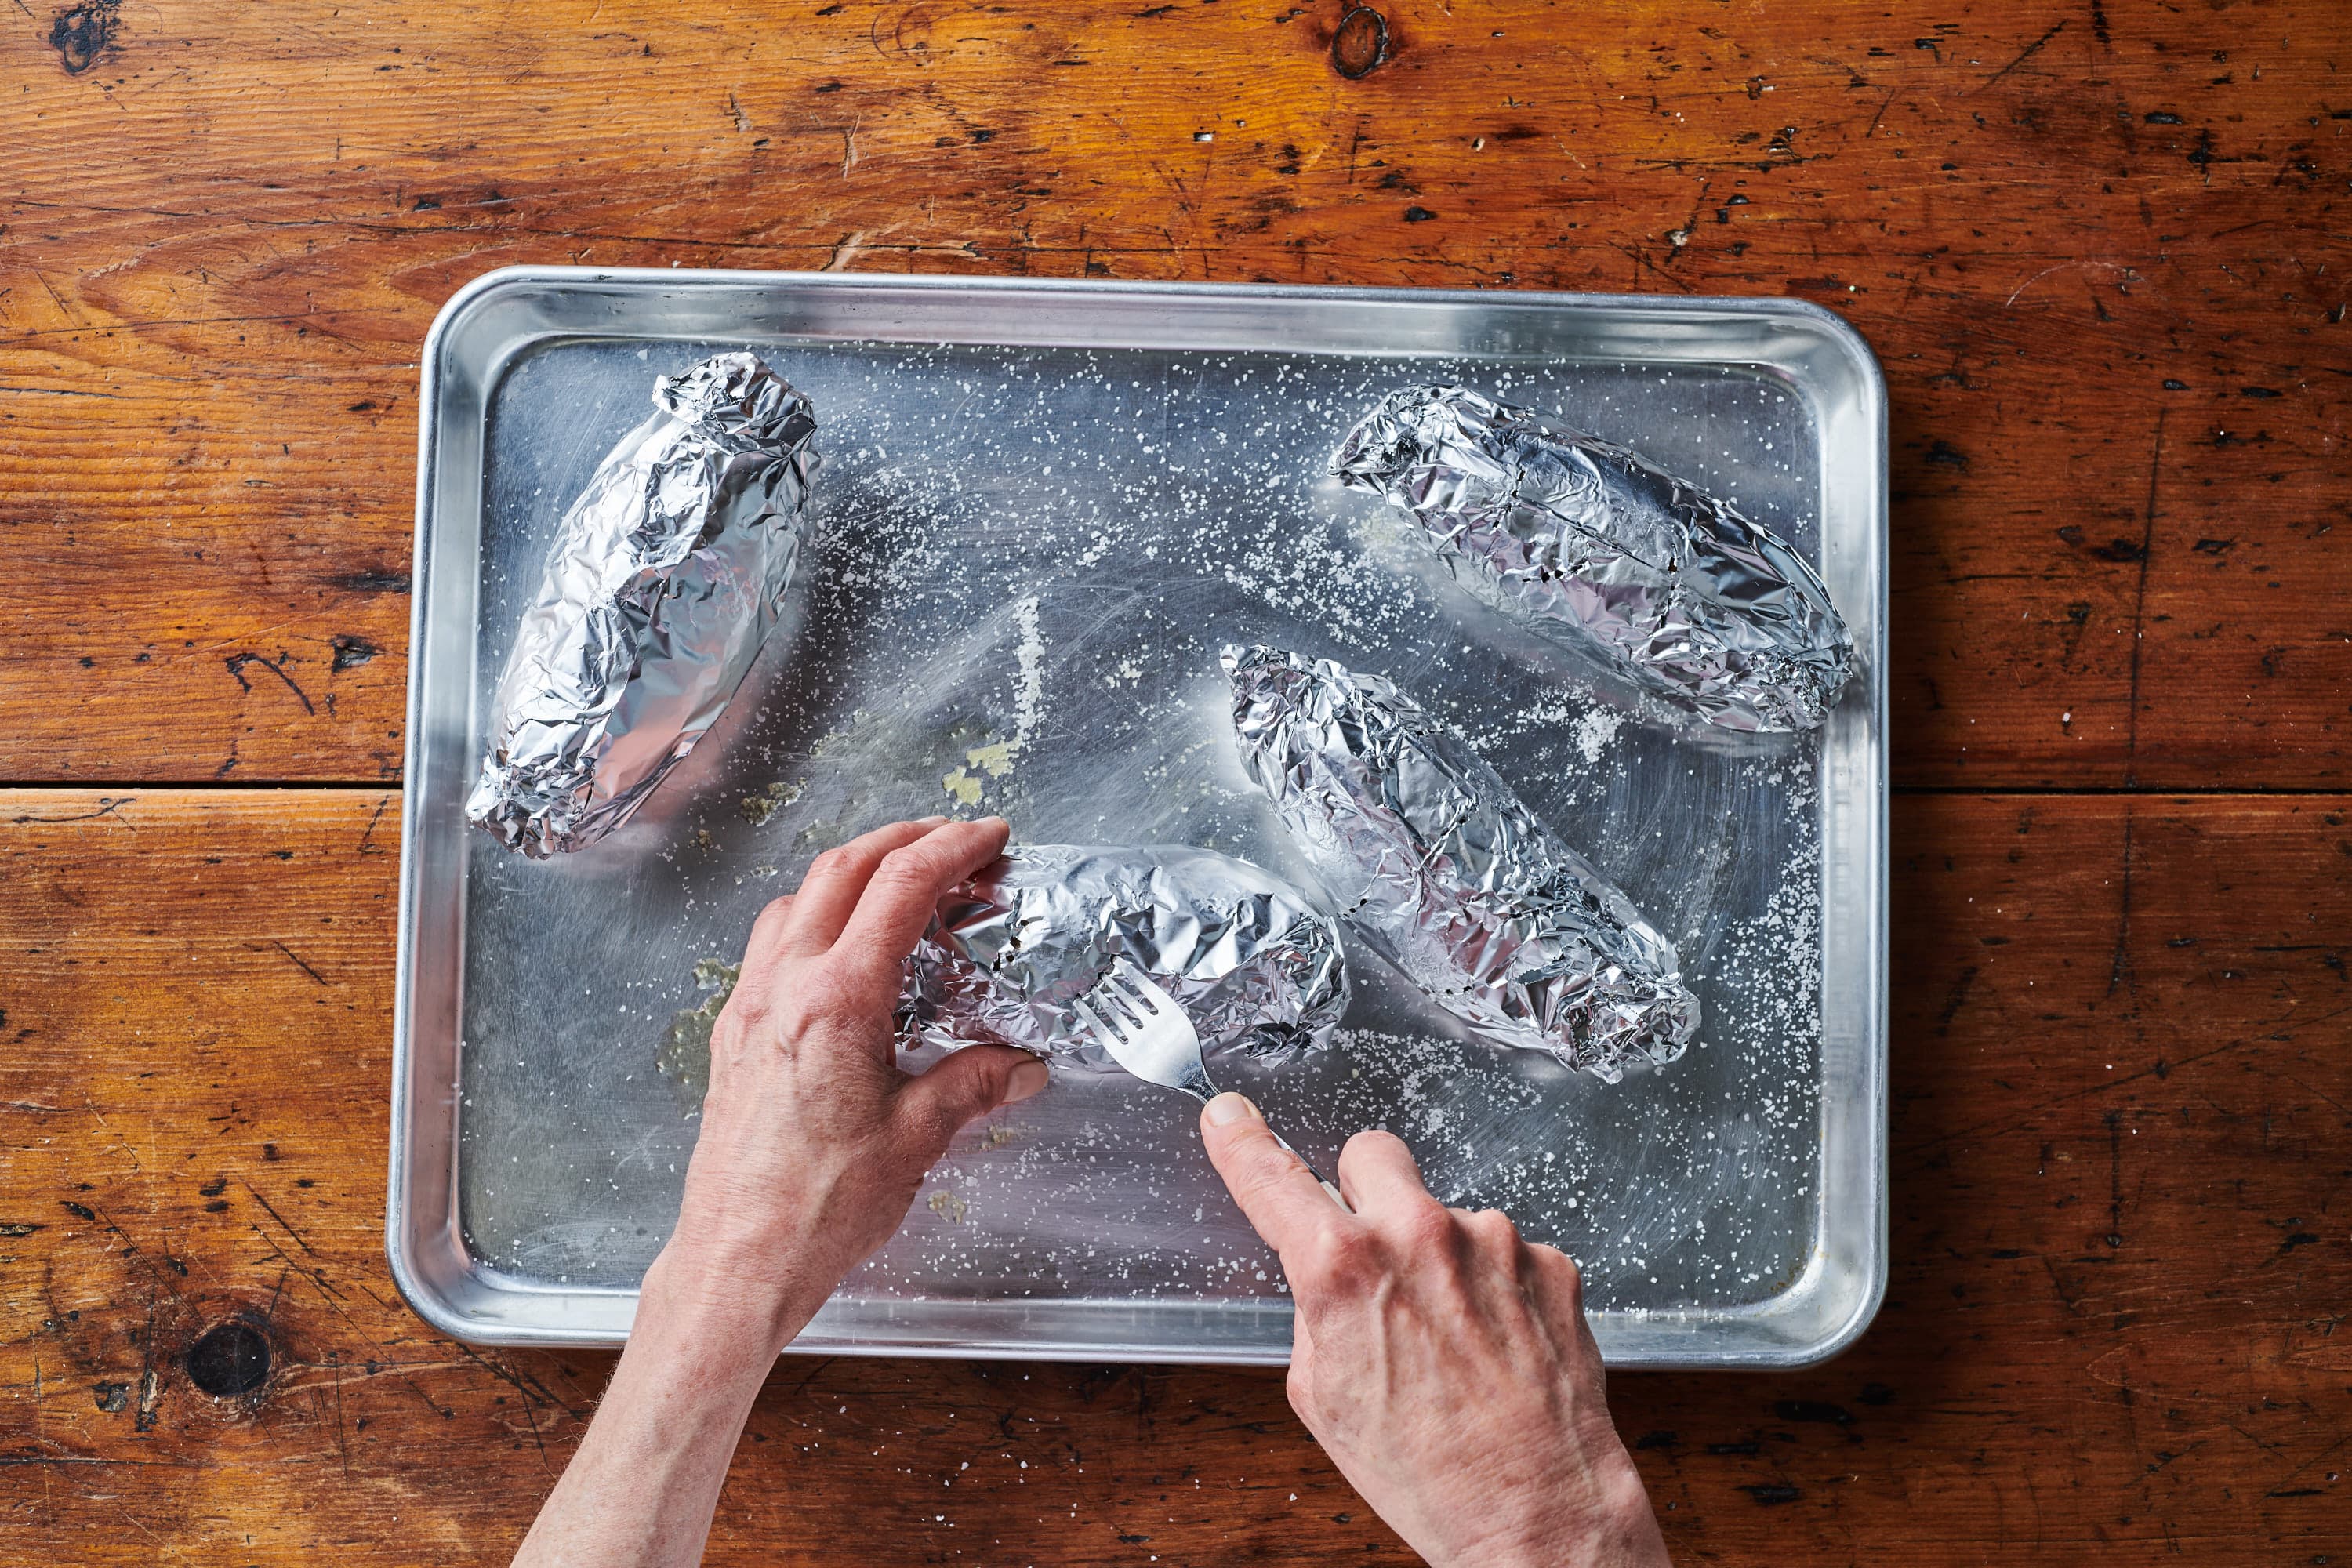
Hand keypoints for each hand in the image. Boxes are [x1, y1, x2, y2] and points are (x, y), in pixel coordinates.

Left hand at [514, 816, 1045, 1567]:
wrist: (736, 1262)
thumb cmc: (818, 1210)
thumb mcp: (917, 1139)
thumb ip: (973, 1084)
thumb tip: (1021, 1065)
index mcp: (837, 1000)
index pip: (900, 888)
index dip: (952, 850)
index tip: (988, 839)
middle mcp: (783, 987)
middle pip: (842, 870)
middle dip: (903, 840)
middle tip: (955, 843)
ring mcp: (749, 1007)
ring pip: (798, 899)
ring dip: (855, 873)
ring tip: (904, 884)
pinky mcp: (733, 1036)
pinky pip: (772, 944)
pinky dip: (815, 917)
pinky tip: (845, 950)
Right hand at [1200, 1095, 1668, 1567]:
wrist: (1534, 1512)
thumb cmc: (1427, 1471)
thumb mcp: (1324, 1396)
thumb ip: (1317, 1310)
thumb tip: (1325, 1272)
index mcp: (1344, 1270)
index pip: (1273, 1180)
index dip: (1242, 1143)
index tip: (1231, 1117)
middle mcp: (1419, 1237)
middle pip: (1372, 1152)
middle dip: (1365, 1190)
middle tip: (1376, 1250)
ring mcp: (1493, 1242)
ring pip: (1446, 1213)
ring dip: (1442, 1255)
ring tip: (1455, 1339)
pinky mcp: (1549, 1261)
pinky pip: (1505, 1252)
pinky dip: (1497, 1287)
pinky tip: (1498, 1343)